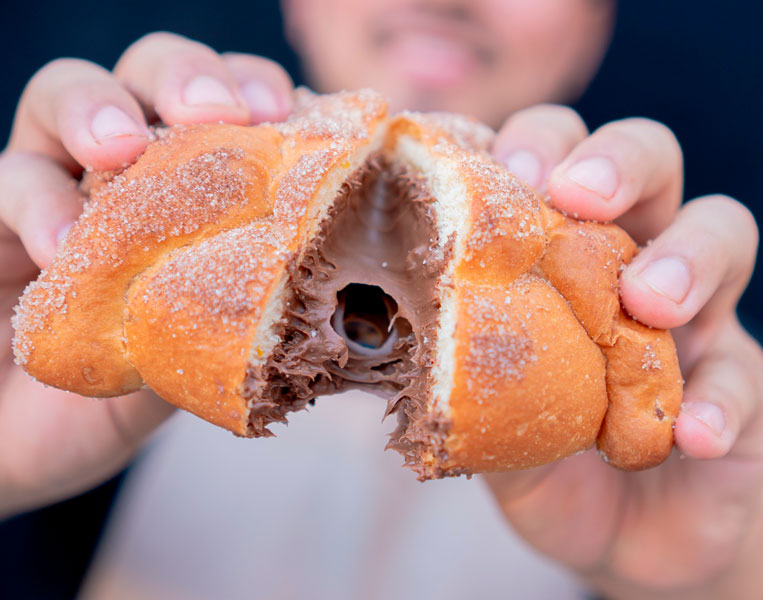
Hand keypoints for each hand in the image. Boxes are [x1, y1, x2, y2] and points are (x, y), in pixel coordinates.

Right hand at [0, 32, 295, 517]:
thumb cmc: (137, 386)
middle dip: (186, 77)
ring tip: (116, 154)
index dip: (260, 91)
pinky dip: (36, 201)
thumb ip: (249, 311)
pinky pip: (6, 179)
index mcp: (204, 183)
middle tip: (213, 113)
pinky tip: (62, 245)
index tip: (287, 114)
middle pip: (155, 73)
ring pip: (65, 97)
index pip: (237, 104)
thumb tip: (338, 298)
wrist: (39, 438)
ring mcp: (60, 182)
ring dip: (97, 109)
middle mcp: (133, 164)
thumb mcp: (206, 350)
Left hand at [487, 106, 762, 594]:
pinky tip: (691, 436)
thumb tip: (389, 335)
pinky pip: (746, 376)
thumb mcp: (488, 415)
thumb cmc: (545, 458)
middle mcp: (635, 259)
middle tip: (581, 197)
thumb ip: (459, 372)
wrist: (621, 542)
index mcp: (565, 249)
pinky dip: (719, 401)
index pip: (559, 158)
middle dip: (620, 161)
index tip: (508, 170)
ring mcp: (700, 316)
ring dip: (688, 257)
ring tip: (650, 306)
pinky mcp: (746, 386)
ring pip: (725, 231)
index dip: (539, 143)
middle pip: (652, 159)